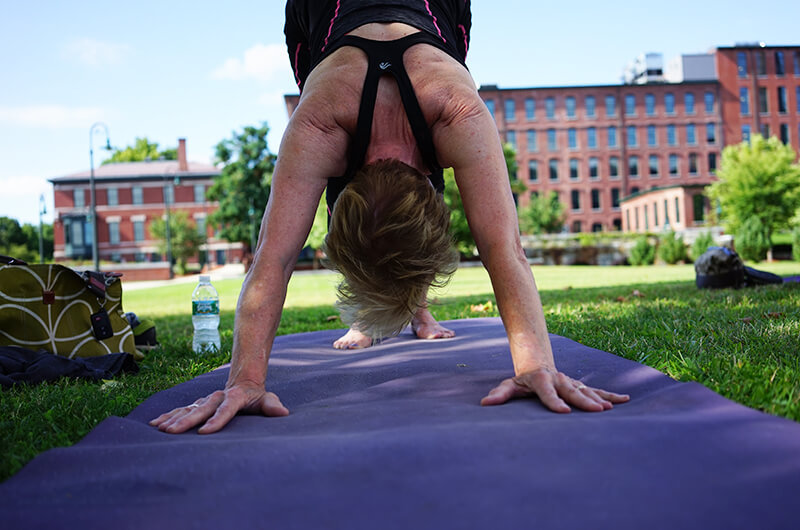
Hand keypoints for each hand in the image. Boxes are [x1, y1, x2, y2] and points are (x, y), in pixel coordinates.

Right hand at [149, 382, 288, 433]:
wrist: (243, 381)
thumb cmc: (256, 396)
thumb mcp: (266, 399)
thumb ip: (272, 406)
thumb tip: (283, 412)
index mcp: (234, 398)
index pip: (225, 410)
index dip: (215, 421)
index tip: (204, 432)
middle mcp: (217, 397)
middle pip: (201, 410)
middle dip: (186, 421)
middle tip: (171, 432)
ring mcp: (206, 400)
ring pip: (188, 409)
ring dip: (174, 418)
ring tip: (160, 428)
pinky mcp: (198, 404)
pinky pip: (181, 409)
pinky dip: (169, 415)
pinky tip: (155, 423)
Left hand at [481, 368, 629, 412]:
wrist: (538, 365)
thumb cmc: (522, 381)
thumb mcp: (509, 386)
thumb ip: (499, 394)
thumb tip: (485, 403)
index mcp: (542, 381)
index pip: (548, 393)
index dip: (555, 402)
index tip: (564, 412)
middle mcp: (560, 380)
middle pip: (572, 392)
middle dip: (585, 401)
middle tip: (597, 411)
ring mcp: (572, 382)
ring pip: (587, 391)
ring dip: (600, 399)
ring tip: (611, 408)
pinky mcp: (580, 385)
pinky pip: (597, 390)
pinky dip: (610, 395)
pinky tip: (624, 401)